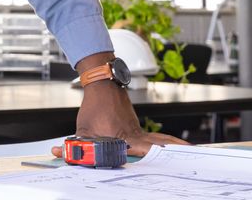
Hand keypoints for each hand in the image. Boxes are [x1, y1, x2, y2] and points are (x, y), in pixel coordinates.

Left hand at [56, 64, 189, 157]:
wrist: (103, 84)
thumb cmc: (94, 107)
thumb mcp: (82, 129)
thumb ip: (74, 145)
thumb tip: (59, 152)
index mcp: (124, 138)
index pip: (139, 155)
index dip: (149, 163)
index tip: (163, 167)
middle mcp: (134, 134)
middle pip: (158, 147)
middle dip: (174, 152)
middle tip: (192, 156)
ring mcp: (138, 130)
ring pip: (159, 141)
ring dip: (174, 147)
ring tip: (191, 153)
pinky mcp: (136, 127)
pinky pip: (154, 138)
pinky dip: (166, 143)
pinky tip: (174, 147)